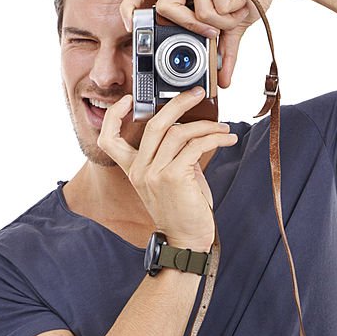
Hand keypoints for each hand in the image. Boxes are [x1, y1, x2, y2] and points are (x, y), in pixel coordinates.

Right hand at [96, 88, 237, 250]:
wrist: (186, 241)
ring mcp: (154, 173)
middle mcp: (140, 170)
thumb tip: (193, 130)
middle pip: (154, 124)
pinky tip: (227, 140)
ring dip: (206, 126)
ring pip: (178, 132)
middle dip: (178, 103)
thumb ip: (174, 154)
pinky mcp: (173, 177)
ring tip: (223, 128)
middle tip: (197, 94)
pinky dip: (214, 139)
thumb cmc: (183, 212)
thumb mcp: (171, 179)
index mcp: (134, 170)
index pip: (109, 140)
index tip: (128, 100)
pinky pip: (194, 146)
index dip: (114, 116)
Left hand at [119, 0, 289, 88]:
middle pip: (165, 8)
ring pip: (199, 14)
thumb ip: (223, 52)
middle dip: (190, 26)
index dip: (131, 8)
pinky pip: (216, 6)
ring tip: (237, 8)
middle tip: (213, 32)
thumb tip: (224, 82)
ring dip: (224, 19)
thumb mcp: (233, 27)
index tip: (129, 27)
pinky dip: (234, 9)